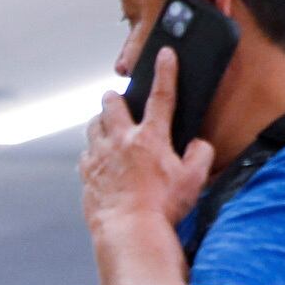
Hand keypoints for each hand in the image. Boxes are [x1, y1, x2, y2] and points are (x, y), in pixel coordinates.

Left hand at [81, 47, 213, 234]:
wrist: (128, 231)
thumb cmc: (163, 207)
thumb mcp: (194, 178)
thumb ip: (200, 154)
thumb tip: (197, 145)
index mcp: (151, 137)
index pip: (161, 94)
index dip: (165, 71)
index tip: (164, 53)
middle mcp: (121, 141)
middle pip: (111, 105)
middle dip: (114, 97)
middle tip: (118, 98)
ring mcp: (99, 157)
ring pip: (92, 126)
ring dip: (100, 122)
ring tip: (106, 125)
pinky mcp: (86, 176)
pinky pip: (85, 155)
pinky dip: (92, 152)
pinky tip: (98, 158)